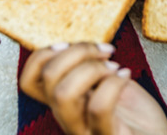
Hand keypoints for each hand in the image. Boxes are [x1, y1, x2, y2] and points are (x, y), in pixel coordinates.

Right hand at [20, 42, 166, 134]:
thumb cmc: (137, 115)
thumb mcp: (108, 84)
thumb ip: (89, 68)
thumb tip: (80, 40)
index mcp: (66, 102)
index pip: (29, 80)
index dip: (41, 54)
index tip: (68, 42)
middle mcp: (69, 118)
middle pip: (48, 79)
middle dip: (77, 52)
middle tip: (104, 50)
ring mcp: (85, 131)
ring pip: (63, 94)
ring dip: (92, 68)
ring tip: (114, 66)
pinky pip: (98, 108)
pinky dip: (113, 82)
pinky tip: (126, 76)